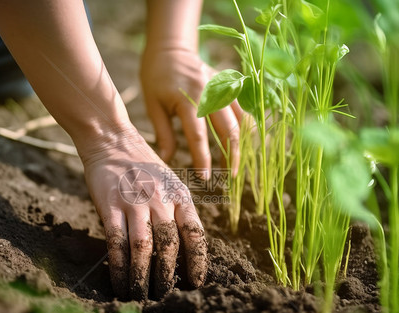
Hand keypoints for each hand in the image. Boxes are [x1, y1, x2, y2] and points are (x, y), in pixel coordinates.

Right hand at [77, 128, 207, 299]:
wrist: (113, 141)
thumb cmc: (144, 167)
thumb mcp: (170, 183)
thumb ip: (177, 210)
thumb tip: (184, 249)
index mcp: (180, 196)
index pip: (195, 233)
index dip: (198, 261)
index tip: (197, 283)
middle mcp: (160, 200)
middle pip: (169, 245)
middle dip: (168, 276)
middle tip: (165, 296)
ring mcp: (135, 202)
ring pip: (143, 248)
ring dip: (143, 277)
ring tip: (142, 296)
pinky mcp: (110, 206)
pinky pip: (117, 242)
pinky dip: (118, 267)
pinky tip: (119, 282)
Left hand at [140, 48, 243, 174]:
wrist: (170, 48)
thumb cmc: (156, 78)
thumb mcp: (153, 106)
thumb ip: (163, 133)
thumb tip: (167, 160)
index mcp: (188, 100)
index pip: (198, 137)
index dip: (203, 159)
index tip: (205, 177)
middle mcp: (209, 94)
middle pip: (228, 131)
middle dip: (230, 156)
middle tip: (229, 178)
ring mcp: (222, 88)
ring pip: (240, 120)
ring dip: (241, 144)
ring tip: (236, 164)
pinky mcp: (228, 85)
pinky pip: (242, 108)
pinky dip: (245, 126)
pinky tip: (243, 142)